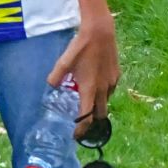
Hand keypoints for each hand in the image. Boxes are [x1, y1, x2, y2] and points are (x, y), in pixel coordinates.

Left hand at [47, 13, 119, 135]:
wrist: (101, 32)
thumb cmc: (81, 47)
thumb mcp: (64, 61)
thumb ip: (56, 75)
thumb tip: (50, 85)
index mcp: (89, 88)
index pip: (87, 116)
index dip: (82, 128)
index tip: (76, 135)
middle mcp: (103, 88)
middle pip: (100, 114)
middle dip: (92, 121)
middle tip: (82, 122)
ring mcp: (112, 82)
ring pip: (106, 101)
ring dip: (97, 105)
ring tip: (86, 102)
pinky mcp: (116, 75)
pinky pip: (110, 90)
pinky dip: (103, 94)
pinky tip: (94, 86)